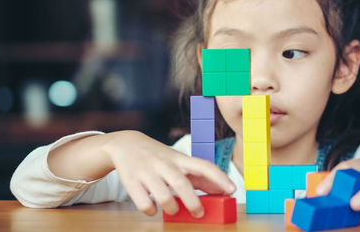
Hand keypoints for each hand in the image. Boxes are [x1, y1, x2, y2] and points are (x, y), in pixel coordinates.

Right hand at [101, 131, 235, 217]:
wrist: (126, 144)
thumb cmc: (159, 157)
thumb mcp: (178, 161)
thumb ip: (198, 176)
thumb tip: (221, 190)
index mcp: (180, 159)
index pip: (204, 166)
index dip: (220, 178)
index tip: (233, 189)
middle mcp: (165, 164)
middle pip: (182, 184)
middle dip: (193, 202)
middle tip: (200, 213)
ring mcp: (148, 173)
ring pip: (163, 196)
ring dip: (172, 208)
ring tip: (174, 210)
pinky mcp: (131, 182)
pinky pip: (144, 203)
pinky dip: (151, 211)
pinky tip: (154, 209)